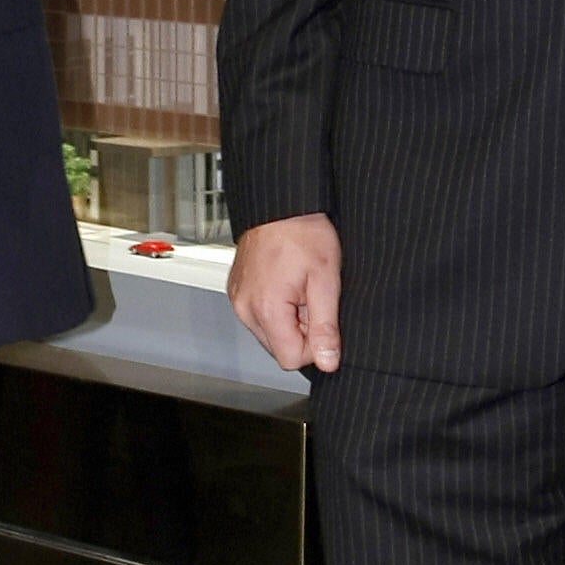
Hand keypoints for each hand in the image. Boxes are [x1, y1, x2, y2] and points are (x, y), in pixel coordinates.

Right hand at [227, 212, 342, 372]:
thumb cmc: (303, 232)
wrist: (281, 203)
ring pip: (269, 333)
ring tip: (297, 286)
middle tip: (309, 295)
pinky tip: (284, 282)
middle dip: (300, 329)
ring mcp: (238, 298)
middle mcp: (245, 307)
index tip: (320, 317)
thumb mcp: (325, 280)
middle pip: (278, 347)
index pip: (291, 359)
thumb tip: (327, 361)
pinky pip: (258, 314)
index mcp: (266, 308)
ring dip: (287, 318)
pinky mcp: (236, 289)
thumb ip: (326, 326)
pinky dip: (274, 306)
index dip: (313, 344)